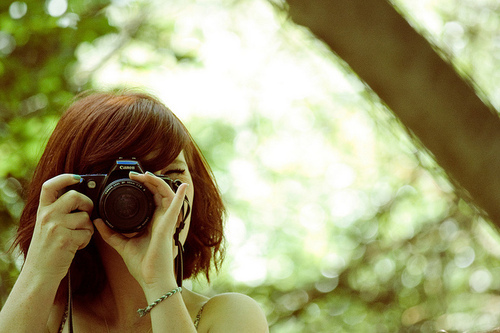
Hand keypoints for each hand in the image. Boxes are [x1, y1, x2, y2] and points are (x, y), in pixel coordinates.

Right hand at [24, 174, 93, 282]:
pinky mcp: (65, 239)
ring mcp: (55, 227)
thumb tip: (81, 198)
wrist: (39, 273)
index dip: (65, 178)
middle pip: (75, 196)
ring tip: (76, 237)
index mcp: (42, 211)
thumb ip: (58, 212)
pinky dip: (86, 241)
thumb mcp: (46, 226)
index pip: (50, 186)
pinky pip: (87, 233)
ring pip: (85, 217)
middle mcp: (47, 216)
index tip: (77, 177)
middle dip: (87, 204)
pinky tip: (75, 246)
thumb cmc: (48, 249)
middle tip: (86, 213)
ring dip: (87, 228)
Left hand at [95, 172, 188, 288]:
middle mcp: (161, 219)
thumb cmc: (142, 265)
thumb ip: (111, 233)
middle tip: (134, 175)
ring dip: (157, 182)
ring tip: (145, 175)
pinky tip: (183, 185)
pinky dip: (181, 195)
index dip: (144, 186)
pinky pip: (176, 207)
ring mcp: (166, 221)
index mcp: (152, 222)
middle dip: (148, 180)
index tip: (131, 180)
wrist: (151, 279)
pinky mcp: (168, 225)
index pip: (151, 198)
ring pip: (166, 194)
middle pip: (158, 192)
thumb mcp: (122, 245)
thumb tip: (97, 221)